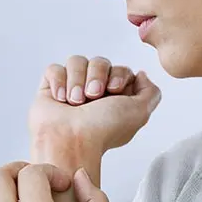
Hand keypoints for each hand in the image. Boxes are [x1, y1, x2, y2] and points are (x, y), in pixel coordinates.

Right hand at [29, 55, 161, 154]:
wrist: (72, 140)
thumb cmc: (103, 130)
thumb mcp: (140, 112)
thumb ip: (150, 92)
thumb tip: (142, 75)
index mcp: (116, 98)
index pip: (120, 69)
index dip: (118, 74)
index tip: (114, 90)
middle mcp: (95, 91)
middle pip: (100, 61)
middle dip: (97, 76)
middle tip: (93, 96)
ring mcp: (72, 88)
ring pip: (77, 61)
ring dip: (77, 80)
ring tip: (75, 101)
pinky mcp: (51, 88)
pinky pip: (55, 69)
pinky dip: (58, 81)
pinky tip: (61, 99)